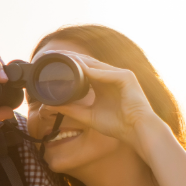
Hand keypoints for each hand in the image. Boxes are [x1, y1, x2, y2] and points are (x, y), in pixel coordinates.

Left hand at [41, 53, 162, 149]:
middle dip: (70, 58)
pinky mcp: (126, 77)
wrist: (136, 131)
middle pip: (87, 63)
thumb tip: (49, 105)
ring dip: (79, 61)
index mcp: (102, 83)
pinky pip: (107, 72)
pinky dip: (93, 71)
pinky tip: (80, 69)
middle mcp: (110, 76)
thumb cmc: (117, 125)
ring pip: (96, 64)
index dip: (68, 64)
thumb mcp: (88, 116)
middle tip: (51, 53)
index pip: (82, 69)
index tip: (50, 62)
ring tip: (62, 56)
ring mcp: (119, 74)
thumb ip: (70, 109)